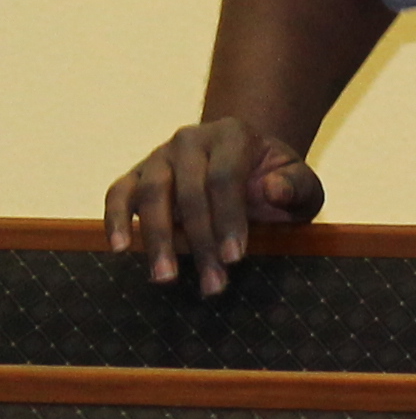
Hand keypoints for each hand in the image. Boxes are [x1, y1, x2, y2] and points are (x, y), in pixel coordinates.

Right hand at [108, 121, 325, 295]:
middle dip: (199, 241)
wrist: (244, 157)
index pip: (225, 178)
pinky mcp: (136, 174)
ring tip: (164, 277)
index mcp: (233, 136)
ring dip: (157, 239)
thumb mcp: (299, 179)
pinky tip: (119, 248)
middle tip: (211, 282)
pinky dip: (115, 218)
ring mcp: (159, 155)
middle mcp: (190, 140)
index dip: (229, 219)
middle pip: (189, 192)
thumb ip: (295, 186)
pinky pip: (118, 193)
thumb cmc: (274, 176)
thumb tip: (273, 191)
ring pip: (151, 194)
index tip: (235, 258)